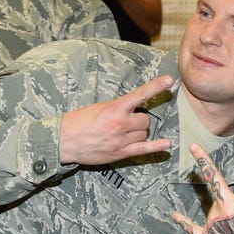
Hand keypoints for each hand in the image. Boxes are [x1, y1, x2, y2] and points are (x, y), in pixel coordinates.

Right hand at [59, 75, 173, 164]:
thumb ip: (117, 108)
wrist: (64, 141)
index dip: (156, 87)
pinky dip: (157, 146)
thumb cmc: (79, 122)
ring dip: (139, 132)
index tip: (169, 80)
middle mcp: (120, 123)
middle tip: (127, 122)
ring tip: (123, 133)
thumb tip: (133, 110)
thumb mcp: (98, 108)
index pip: (140, 95)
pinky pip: (144, 149)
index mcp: (115, 108)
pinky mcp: (120, 153)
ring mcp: (122, 139)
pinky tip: (167, 144)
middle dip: (139, 120)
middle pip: (145, 120)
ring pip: (144, 133)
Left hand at [172, 142, 233, 233]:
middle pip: (222, 201)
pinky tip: (174, 214)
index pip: (214, 176)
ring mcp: (209, 228)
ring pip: (216, 215)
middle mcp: (216, 213)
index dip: (203, 160)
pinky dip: (184, 222)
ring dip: (227, 222)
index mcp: (230, 203)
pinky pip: (193, 229)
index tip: (193, 146)